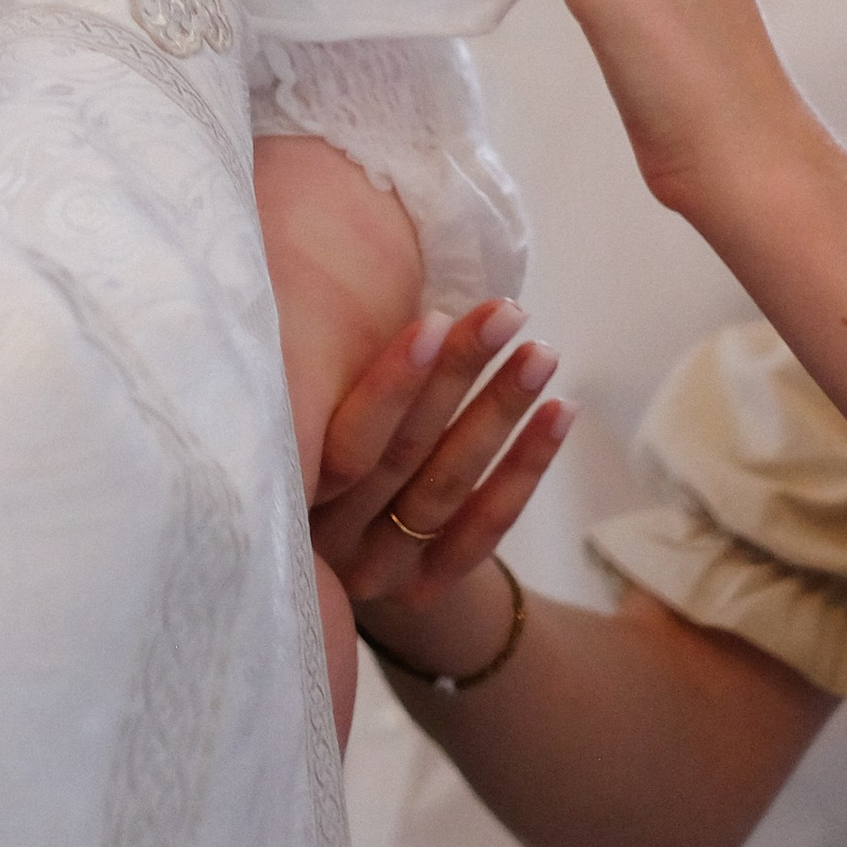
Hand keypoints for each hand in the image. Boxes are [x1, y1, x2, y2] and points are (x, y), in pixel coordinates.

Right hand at [311, 298, 570, 674]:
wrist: (330, 550)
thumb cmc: (314, 436)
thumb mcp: (301, 406)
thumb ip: (315, 367)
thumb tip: (341, 260)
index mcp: (288, 486)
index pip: (347, 440)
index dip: (394, 382)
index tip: (436, 321)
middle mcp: (328, 536)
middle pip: (405, 455)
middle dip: (461, 377)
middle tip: (506, 314)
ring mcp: (377, 569)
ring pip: (448, 487)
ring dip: (500, 415)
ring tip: (539, 355)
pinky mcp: (424, 586)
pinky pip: (483, 529)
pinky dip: (525, 470)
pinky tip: (558, 415)